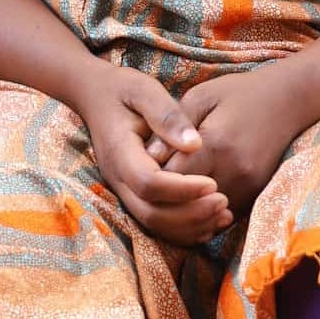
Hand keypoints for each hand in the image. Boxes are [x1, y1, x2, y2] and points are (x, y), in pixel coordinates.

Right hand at [73, 66, 234, 247]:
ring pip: (154, 224)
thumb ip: (168, 116)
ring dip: (190, 226)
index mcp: (119, 152)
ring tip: (223, 214)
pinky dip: (183, 228)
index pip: (149, 183)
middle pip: (151, 213)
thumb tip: (195, 145)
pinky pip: (156, 222)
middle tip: (224, 202)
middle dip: (190, 214)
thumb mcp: (144, 91)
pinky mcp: (133, 194)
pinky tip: (209, 219)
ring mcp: (123, 190)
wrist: (95, 96)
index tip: (213, 183)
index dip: (182, 188)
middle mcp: (117, 178)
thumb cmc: (122, 90)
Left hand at [147, 66, 313, 215]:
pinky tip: (191, 194)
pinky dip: (204, 208)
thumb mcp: (201, 96)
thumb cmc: (238, 93)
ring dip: (183, 206)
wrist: (288, 100)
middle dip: (164, 194)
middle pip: (187, 199)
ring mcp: (249, 185)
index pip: (173, 175)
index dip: (152, 175)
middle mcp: (235, 170)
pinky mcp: (256, 194)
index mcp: (217, 143)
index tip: (138, 167)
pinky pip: (222, 212)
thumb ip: (173, 125)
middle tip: (147, 183)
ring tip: (166, 190)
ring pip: (204, 212)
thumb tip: (148, 156)